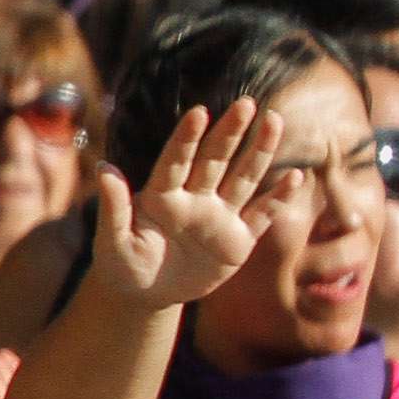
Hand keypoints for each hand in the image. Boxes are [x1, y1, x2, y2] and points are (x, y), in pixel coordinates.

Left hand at [85, 99, 296, 314]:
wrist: (145, 295)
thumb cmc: (121, 264)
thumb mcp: (112, 240)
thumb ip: (114, 206)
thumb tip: (104, 169)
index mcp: (162, 196)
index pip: (177, 161)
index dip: (187, 138)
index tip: (200, 112)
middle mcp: (194, 199)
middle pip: (215, 160)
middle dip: (230, 132)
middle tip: (246, 104)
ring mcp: (219, 217)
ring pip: (243, 178)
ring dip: (260, 151)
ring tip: (274, 121)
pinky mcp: (238, 240)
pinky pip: (261, 215)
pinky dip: (278, 197)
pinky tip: (295, 177)